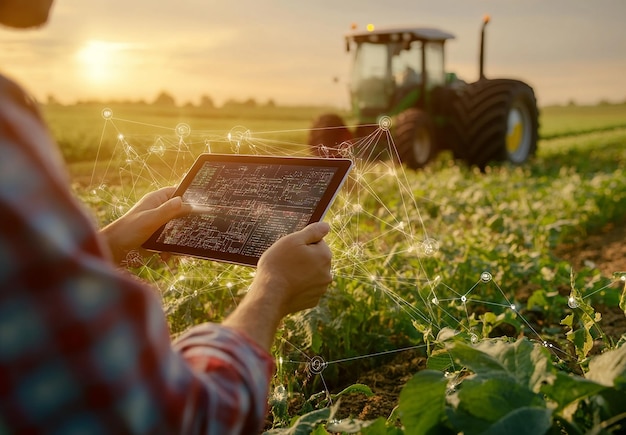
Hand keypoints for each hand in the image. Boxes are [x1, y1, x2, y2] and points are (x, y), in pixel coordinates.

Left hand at [99, 187, 191, 264]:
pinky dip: (171, 249)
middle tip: (195, 229)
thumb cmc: (128, 230)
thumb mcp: (150, 219)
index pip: (177, 192)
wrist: (114, 250)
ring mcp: (158, 224)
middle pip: (181, 212)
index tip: (202, 205)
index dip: (189, 196)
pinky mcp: (157, 238)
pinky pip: (171, 241)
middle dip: (187, 222)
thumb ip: (167, 210)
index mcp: (157, 200)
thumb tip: (183, 201)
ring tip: (180, 248)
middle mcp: (159, 210)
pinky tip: (165, 256)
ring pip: (178, 228)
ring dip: (179, 238)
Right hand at [223, 222, 332, 350]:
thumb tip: (326, 226)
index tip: (290, 250)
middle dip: (304, 258)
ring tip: (285, 274)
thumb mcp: (292, 240)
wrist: (270, 296)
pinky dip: (299, 286)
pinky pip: (307, 288)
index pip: (317, 242)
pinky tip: (287, 286)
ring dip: (302, 272)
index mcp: (325, 255)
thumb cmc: (278, 265)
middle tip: (286, 261)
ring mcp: (321, 289)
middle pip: (316, 259)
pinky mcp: (312, 301)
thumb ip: (312, 231)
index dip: (302, 244)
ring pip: (312, 274)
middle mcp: (327, 273)